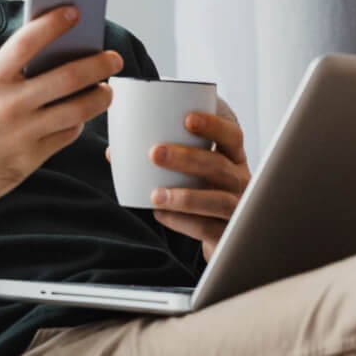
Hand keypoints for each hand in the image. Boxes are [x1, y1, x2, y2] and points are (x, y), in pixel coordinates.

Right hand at [0, 6, 122, 268]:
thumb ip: (10, 74)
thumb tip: (53, 54)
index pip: (27, 42)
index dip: (53, 23)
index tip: (74, 13)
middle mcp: (7, 104)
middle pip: (67, 77)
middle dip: (98, 64)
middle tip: (113, 58)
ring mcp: (21, 133)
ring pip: (78, 109)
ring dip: (100, 97)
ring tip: (105, 90)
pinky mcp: (30, 159)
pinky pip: (67, 135)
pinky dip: (78, 123)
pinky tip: (78, 117)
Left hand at [132, 99, 249, 262]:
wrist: (221, 236)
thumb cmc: (202, 194)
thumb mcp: (194, 174)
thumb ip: (166, 159)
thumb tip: (114, 152)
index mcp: (233, 159)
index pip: (232, 137)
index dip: (213, 126)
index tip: (187, 119)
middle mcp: (240, 182)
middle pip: (220, 167)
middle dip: (188, 158)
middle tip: (155, 153)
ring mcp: (237, 210)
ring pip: (217, 200)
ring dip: (185, 197)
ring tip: (155, 194)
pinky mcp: (228, 235)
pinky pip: (205, 228)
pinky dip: (181, 221)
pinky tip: (160, 214)